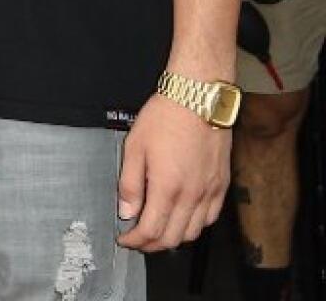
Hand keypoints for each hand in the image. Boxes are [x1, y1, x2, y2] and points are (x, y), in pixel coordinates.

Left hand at [116, 92, 228, 250]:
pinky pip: (210, 218)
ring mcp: (210, 192)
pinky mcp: (221, 186)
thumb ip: (130, 184)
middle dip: (151, 245)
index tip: (125, 240)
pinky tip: (183, 219)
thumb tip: (126, 211)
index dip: (135, 241)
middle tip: (137, 241)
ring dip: (173, 239)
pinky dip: (195, 226)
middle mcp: (192, 195)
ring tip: (157, 232)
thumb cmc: (165, 118)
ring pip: (194, 232)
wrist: (199, 100)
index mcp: (167, 187)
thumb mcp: (135, 147)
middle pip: (173, 238)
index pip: (151, 230)